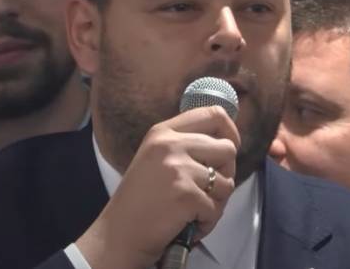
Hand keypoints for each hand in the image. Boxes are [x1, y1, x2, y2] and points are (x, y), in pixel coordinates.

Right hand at [76, 106, 239, 268]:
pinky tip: (188, 223)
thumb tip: (227, 141)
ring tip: (193, 210)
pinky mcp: (186, 195)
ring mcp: (178, 169)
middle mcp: (170, 145)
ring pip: (227, 182)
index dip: (230, 131)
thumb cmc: (141, 199)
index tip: (229, 147)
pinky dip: (207, 222)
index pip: (213, 114)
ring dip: (216, 202)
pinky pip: (217, 209)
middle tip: (207, 190)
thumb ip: (186, 144)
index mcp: (163, 132)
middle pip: (228, 149)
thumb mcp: (156, 156)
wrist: (119, 234)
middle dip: (226, 173)